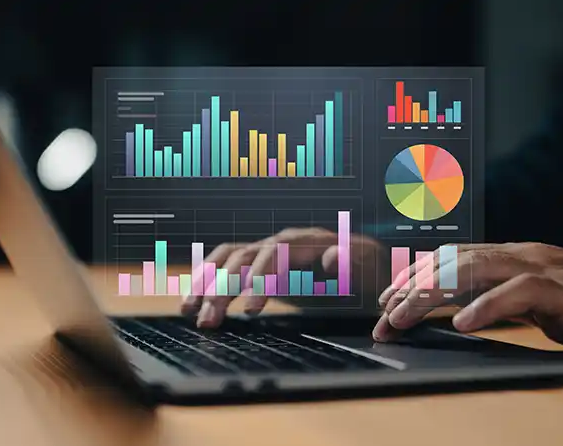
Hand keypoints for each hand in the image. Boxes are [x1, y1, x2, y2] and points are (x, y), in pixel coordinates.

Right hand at [182, 228, 386, 327]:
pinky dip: (207, 279)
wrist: (367, 268)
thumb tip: (331, 253)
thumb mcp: (371, 270)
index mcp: (309, 241)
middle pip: (245, 257)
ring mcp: (269, 251)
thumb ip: (354, 262)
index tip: (252, 310)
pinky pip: (226, 264)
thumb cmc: (370, 273)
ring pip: (229, 260)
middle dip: (224, 289)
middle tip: (209, 321)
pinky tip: (193, 301)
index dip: (262, 278)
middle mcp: (284, 242)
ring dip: (208, 283)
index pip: (278, 253)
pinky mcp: (260, 264)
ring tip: (191, 311)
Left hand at [373, 242, 562, 358]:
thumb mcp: (542, 302)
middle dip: (411, 288)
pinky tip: (464, 323)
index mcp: (514, 257)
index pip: (452, 259)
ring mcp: (544, 269)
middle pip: (452, 262)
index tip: (387, 299)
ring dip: (432, 295)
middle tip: (381, 315)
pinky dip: (488, 306)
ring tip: (402, 317)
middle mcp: (522, 256)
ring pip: (474, 270)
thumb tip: (467, 314)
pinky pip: (521, 293)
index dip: (415, 277)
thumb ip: (506, 301)